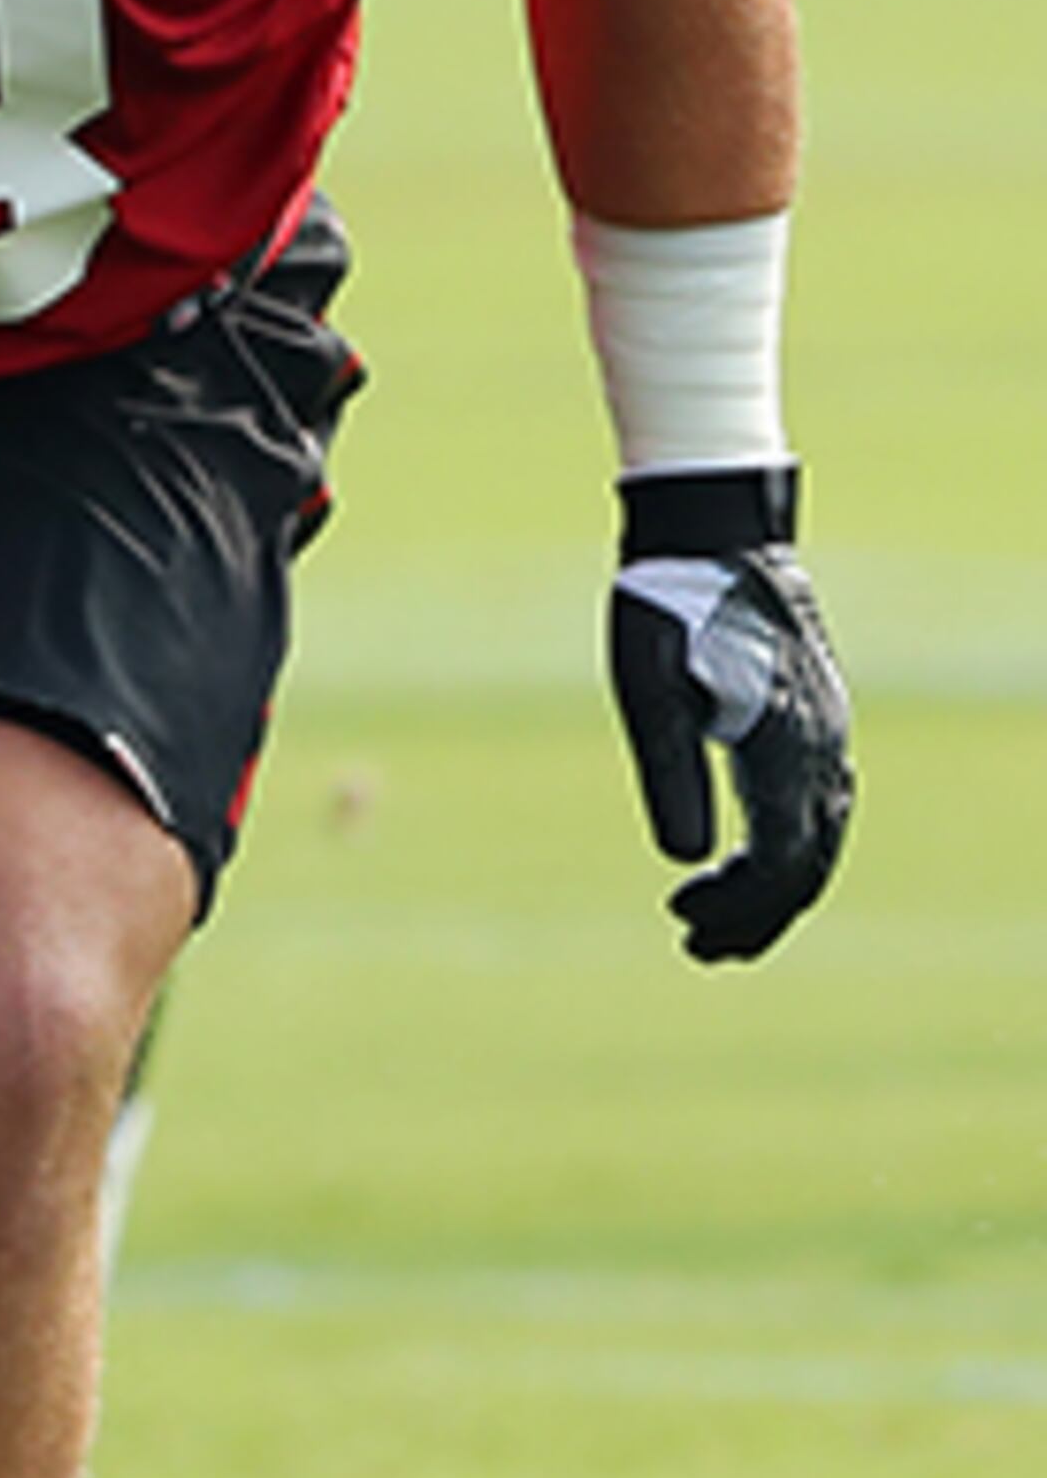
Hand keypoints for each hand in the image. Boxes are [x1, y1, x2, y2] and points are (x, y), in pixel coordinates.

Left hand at [606, 465, 853, 960]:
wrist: (713, 529)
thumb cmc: (668, 602)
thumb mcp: (649, 688)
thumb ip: (670, 773)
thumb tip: (684, 862)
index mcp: (785, 743)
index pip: (781, 861)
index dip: (738, 908)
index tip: (681, 924)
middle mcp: (822, 744)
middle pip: (808, 863)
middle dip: (756, 916)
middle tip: (694, 948)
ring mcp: (828, 730)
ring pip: (818, 838)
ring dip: (771, 889)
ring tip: (711, 923)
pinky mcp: (816, 717)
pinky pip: (817, 805)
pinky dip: (786, 847)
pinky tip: (741, 860)